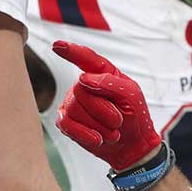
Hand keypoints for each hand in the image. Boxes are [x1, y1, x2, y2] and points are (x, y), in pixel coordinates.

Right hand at [52, 41, 162, 172]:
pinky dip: (84, 134)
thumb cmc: (134, 115)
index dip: (71, 51)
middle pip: (81, 90)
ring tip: (112, 132)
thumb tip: (83, 78)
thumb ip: (109, 82)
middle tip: (118, 121)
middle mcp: (84, 85)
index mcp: (102, 72)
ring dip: (99, 125)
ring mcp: (72, 103)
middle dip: (103, 110)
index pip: (85, 58)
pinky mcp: (66, 122)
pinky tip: (97, 139)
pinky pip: (67, 125)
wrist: (132, 145)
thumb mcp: (131, 95)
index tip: (57, 45)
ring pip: (75, 109)